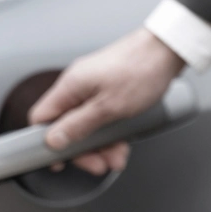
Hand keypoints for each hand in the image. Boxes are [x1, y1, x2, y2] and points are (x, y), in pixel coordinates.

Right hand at [27, 28, 185, 174]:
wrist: (168, 49)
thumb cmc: (142, 70)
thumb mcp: (109, 107)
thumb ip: (78, 125)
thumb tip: (52, 140)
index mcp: (70, 86)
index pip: (42, 118)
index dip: (47, 142)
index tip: (60, 161)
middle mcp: (78, 85)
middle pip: (67, 125)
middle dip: (84, 149)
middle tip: (100, 163)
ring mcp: (95, 86)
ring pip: (89, 124)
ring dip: (102, 144)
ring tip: (118, 156)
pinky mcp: (110, 88)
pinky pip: (103, 116)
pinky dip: (113, 132)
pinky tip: (123, 142)